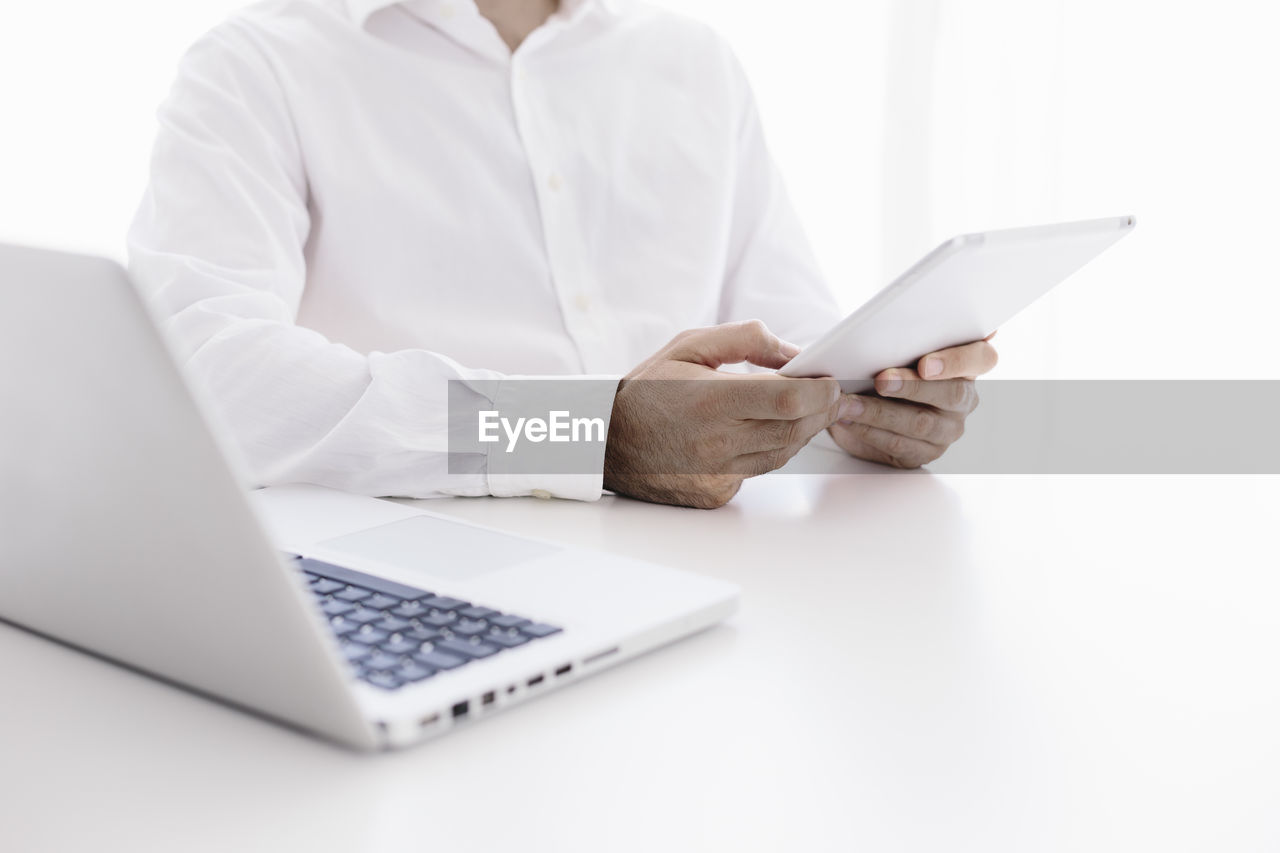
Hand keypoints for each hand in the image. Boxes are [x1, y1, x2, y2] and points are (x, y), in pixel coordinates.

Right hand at [605, 320, 841, 507]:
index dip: (821, 391)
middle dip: (823, 410)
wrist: (607, 443)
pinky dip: (769, 451)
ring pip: (783, 453)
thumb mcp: (688, 346)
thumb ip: (745, 339)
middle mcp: (716, 441)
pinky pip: (758, 471)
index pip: (788, 399)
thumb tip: (792, 352)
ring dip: (802, 431)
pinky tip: (765, 433)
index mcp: (710, 400)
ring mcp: (717, 473)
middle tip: (833, 396)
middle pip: (794, 429)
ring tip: (808, 410)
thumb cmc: (646, 391)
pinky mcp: (715, 493)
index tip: (830, 380)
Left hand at [828, 337, 997, 467]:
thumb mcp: (900, 347)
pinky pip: (899, 444)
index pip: (982, 358)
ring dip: (880, 412)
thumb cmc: (890, 364)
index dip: (956, 360)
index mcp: (968, 364)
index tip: (925, 364)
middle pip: (951, 394)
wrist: (867, 400)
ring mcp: (947, 429)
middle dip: (912, 386)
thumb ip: (907, 337)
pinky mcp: (924, 452)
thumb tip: (891, 326)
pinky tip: (848, 420)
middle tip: (881, 380)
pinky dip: (869, 431)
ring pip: (920, 423)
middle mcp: (964, 399)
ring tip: (850, 403)